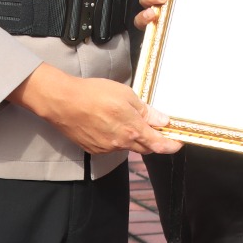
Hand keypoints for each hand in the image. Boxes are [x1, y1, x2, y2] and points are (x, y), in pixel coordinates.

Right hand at [9, 64, 181, 154]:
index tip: (178, 143)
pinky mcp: (94, 149)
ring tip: (121, 118)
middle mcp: (121, 143)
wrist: (63, 102)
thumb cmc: (94, 93)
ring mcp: (106, 148)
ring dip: (131, 137)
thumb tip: (163, 120)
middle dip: (152, 141)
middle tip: (155, 129)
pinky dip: (114, 137)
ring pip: (126, 146)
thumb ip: (146, 111)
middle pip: (145, 148)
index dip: (171, 145)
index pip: (159, 144)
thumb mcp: (125, 95)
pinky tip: (106, 123)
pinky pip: (111, 146)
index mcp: (132, 130)